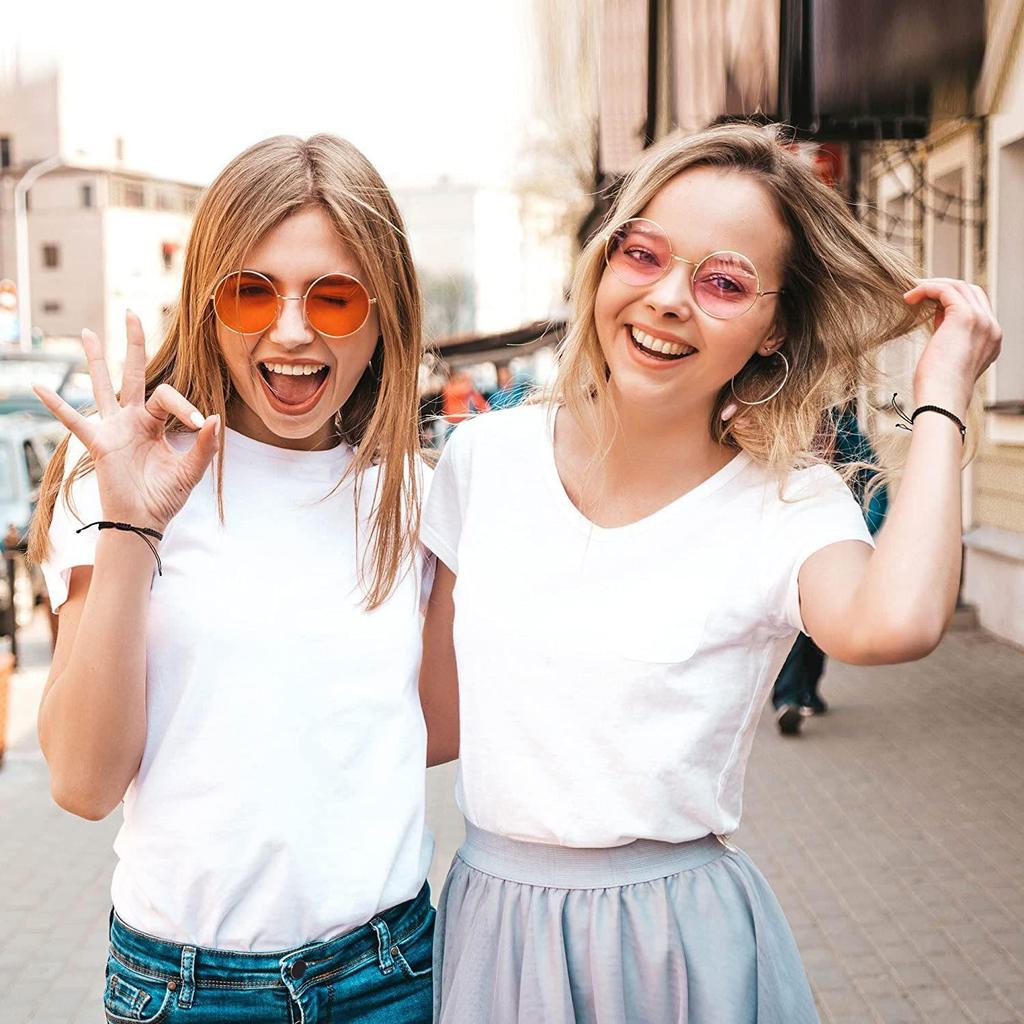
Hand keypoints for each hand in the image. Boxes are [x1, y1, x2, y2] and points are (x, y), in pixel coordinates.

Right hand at [32, 312, 219, 531]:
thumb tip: (214, 420)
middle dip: (133, 344)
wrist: (145, 521)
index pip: (168, 395)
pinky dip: (56, 405)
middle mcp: (133, 419)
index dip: (185, 405)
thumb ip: (204, 446)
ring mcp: (113, 429)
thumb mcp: (192, 470)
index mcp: (157, 422)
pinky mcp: (99, 444)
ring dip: (96, 360)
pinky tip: (39, 386)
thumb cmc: (166, 495)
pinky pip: (74, 421)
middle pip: (133, 374)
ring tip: (87, 333)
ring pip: (103, 386)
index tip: (199, 422)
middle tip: (132, 313)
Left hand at [905, 278, 1001, 418]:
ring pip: (958, 286)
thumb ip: (951, 335)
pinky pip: (945, 290)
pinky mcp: (965, 316)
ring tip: (911, 295)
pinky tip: (909, 298)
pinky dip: (926, 289)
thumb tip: (938, 316)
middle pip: (970, 291)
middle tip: (917, 293)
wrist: (942, 399)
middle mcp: (991, 327)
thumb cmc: (938, 387)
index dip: (951, 301)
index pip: (976, 305)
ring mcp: (982, 320)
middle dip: (943, 288)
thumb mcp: (949, 357)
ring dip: (932, 286)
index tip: (927, 305)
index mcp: (991, 339)